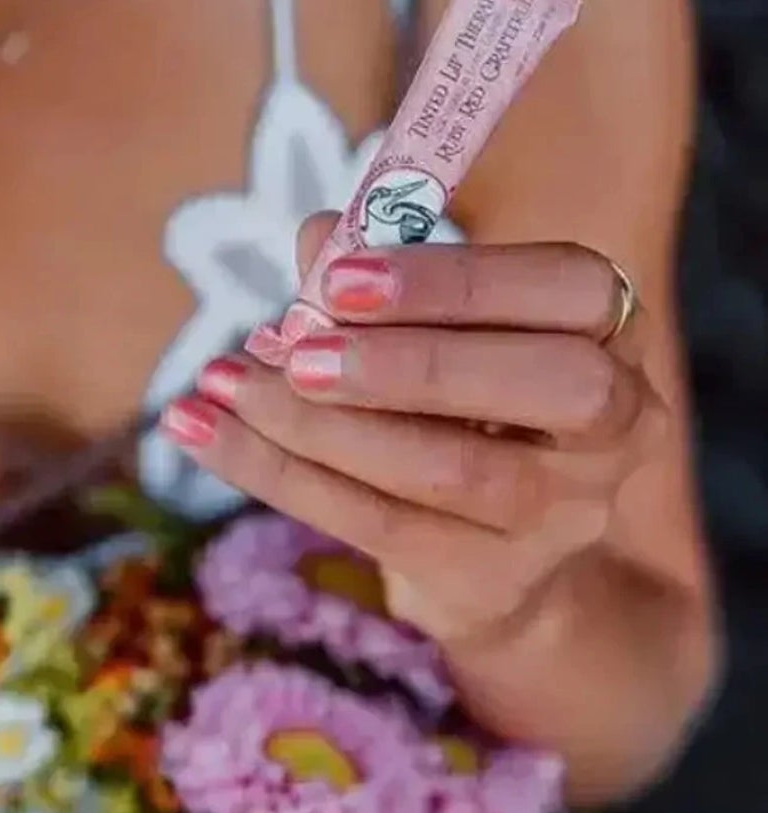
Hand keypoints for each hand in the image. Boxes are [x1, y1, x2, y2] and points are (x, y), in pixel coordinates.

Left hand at [160, 213, 666, 645]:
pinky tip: (199, 428)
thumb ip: (377, 277)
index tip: (340, 277)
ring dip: (319, 423)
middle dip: (409, 362)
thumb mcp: (424, 327)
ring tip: (227, 382)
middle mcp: (613, 425)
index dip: (456, 280)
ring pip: (449, 468)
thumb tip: (318, 235)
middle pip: (546, 385)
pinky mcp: (492, 578)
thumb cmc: (449, 402)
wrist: (483, 551)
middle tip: (296, 351)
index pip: (568, 286)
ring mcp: (563, 513)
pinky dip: (273, 471)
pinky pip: (375, 525)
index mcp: (605, 331)